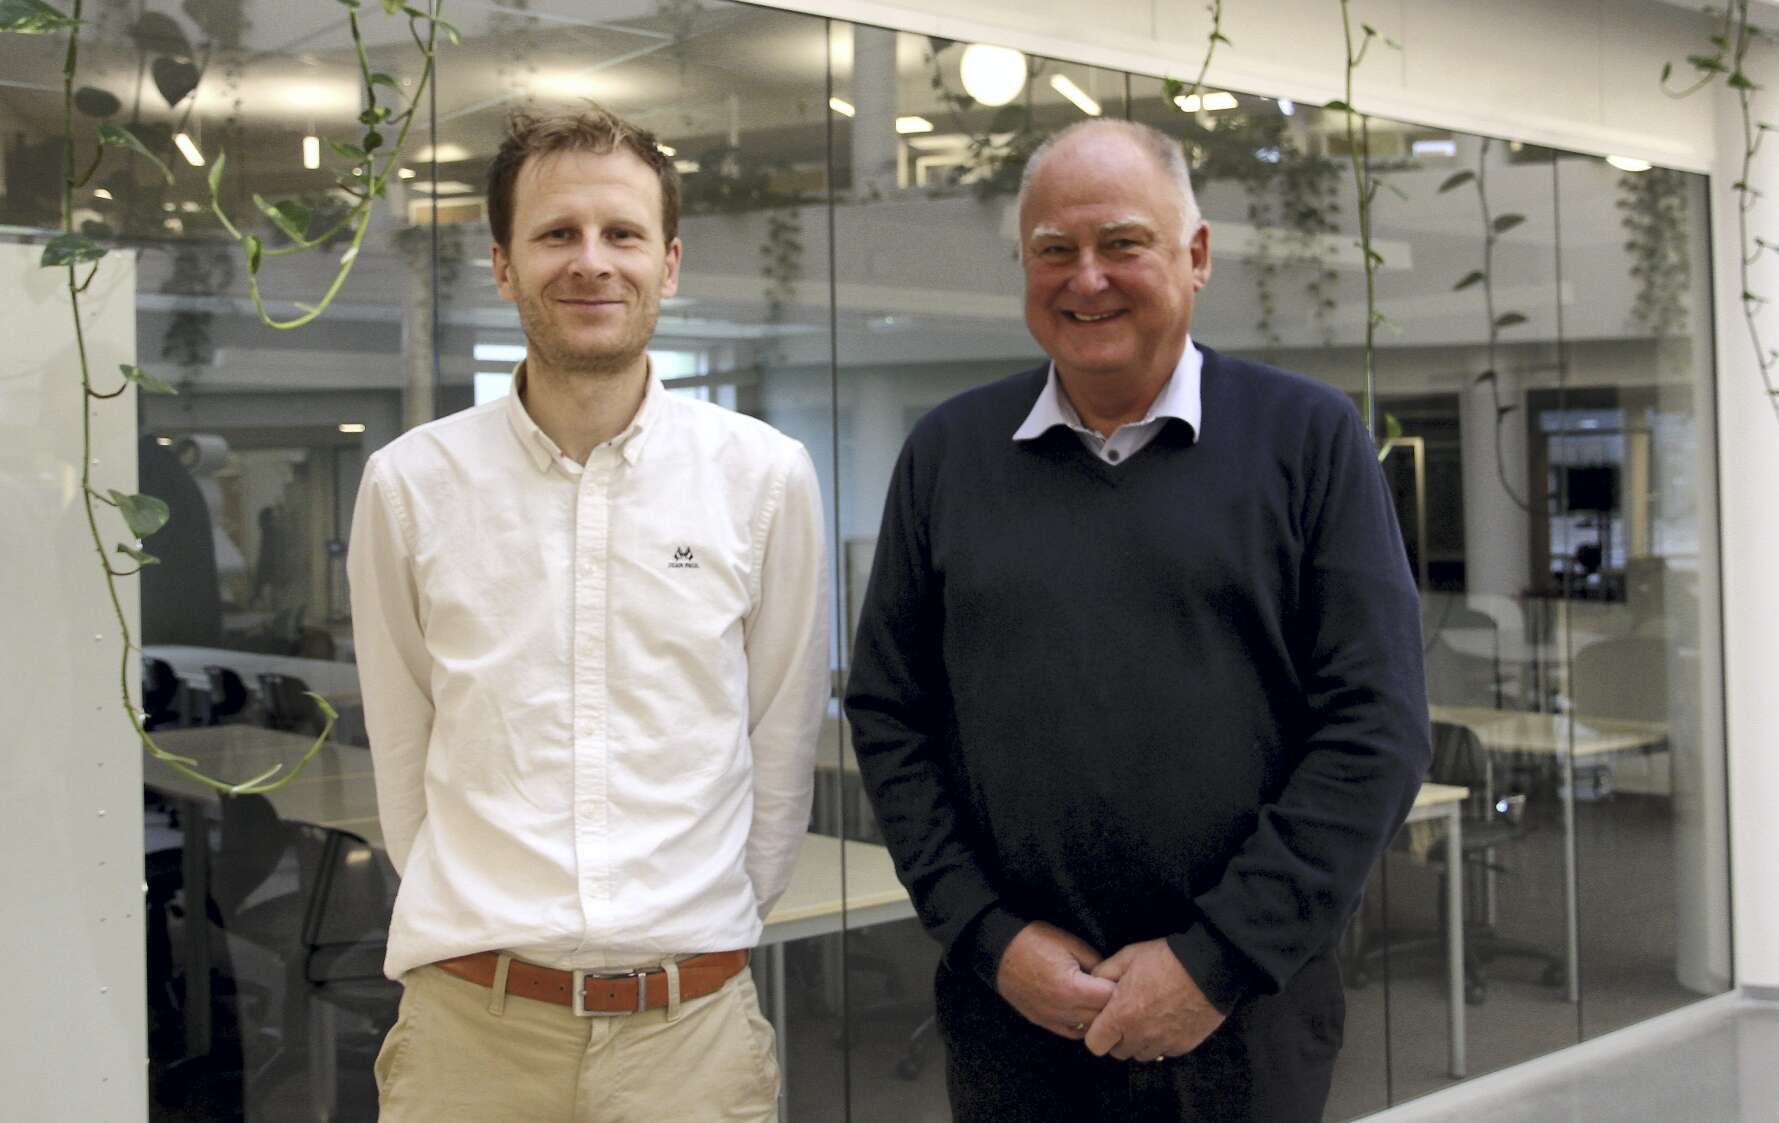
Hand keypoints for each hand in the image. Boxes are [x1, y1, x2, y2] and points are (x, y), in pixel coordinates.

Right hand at [994, 921, 1116, 1040]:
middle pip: (1101, 1017)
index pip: (1109, 999)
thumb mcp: (1070, 943)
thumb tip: (1111, 977)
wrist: (999, 950)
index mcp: (1071, 988)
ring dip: (1098, 1017)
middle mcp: (1062, 1010)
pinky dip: (1082, 1025)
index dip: (1121, 989)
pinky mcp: (1042, 1022)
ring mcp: (1051, 1019)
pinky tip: (1085, 1011)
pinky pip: (1071, 1033)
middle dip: (1112, 1005)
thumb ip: (1095, 962)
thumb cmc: (1033, 941)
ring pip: (1088, 1029)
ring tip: (1101, 1000)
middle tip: (1117, 991)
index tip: (1125, 980)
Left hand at [1083, 939, 1226, 1061]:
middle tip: (1126, 1017)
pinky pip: (1165, 1052)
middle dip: (1118, 1038)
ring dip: (1140, 1041)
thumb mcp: (1128, 956)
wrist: (1208, 967)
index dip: (1096, 1033)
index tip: (1104, 1021)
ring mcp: (1163, 1043)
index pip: (1095, 1044)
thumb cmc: (1165, 959)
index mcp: (1121, 1015)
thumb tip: (1092, 982)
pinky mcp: (1184, 1046)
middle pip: (1119, 1052)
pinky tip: (1166, 1021)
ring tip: (1147, 1019)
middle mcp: (1141, 1035)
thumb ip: (1104, 972)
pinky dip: (1162, 1042)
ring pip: (1142, 1054)